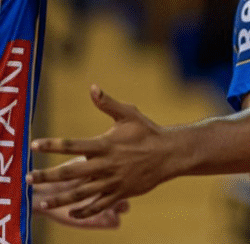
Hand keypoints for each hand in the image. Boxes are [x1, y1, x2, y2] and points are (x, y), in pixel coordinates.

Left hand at [28, 85, 172, 218]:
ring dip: (60, 198)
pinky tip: (72, 213)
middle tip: (28, 178)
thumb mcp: (129, 114)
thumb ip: (108, 103)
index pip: (73, 144)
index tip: (34, 145)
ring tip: (42, 202)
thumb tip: (93, 87)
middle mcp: (106, 164)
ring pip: (81, 193)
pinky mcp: (120, 192)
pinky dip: (85, 211)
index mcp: (106, 144)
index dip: (53, 144)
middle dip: (48, 176)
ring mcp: (113, 181)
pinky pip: (99, 205)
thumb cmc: (147, 132)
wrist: (170, 154)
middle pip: (71, 172)